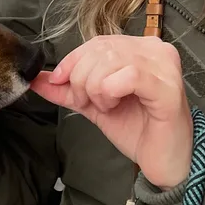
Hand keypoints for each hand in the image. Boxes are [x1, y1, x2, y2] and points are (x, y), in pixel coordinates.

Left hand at [31, 36, 193, 189]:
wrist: (163, 162)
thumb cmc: (139, 131)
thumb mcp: (96, 105)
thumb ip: (68, 90)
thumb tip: (37, 78)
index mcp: (142, 49)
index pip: (98, 42)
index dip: (72, 60)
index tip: (57, 81)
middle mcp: (156, 50)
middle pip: (101, 49)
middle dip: (81, 78)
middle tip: (86, 102)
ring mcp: (165, 66)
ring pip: (110, 60)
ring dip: (95, 88)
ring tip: (106, 106)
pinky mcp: (167, 87)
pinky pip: (127, 76)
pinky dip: (110, 92)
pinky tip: (115, 106)